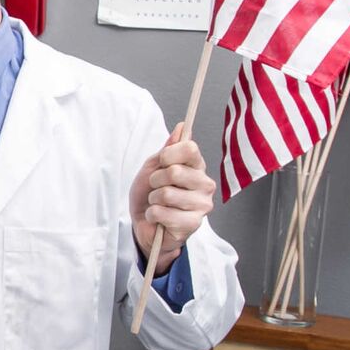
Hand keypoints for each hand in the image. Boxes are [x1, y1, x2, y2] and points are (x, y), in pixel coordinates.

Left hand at [129, 122, 214, 269]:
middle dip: (155, 180)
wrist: (144, 223)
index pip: (190, 148)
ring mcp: (202, 205)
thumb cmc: (150, 194)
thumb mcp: (153, 167)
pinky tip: (158, 218)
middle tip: (156, 188)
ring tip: (157, 204)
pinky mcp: (194, 223)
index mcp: (197, 167)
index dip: (168, 154)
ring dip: (153, 199)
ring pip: (166, 194)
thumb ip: (168, 149)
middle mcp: (205, 184)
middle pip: (175, 171)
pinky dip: (152, 215)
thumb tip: (182, 126)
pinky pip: (162, 212)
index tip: (160, 162)